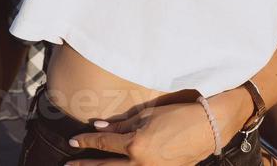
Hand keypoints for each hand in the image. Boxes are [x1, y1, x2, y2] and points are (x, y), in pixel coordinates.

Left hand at [67, 101, 218, 164]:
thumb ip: (122, 124)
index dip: (87, 141)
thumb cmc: (179, 115)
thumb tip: (98, 127)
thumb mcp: (147, 115)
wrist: (208, 128)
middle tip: (68, 165)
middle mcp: (141, 163)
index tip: (73, 141)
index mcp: (136, 144)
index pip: (104, 143)